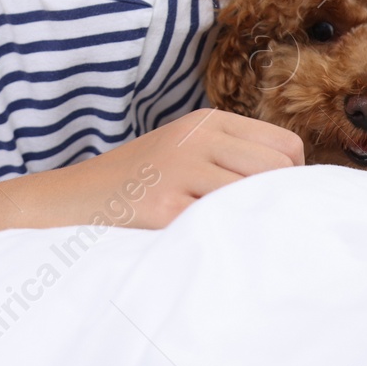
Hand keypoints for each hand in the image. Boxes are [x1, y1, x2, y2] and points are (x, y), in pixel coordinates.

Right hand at [38, 108, 304, 229]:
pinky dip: (221, 238)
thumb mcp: (185, 150)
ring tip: (230, 234)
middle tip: (254, 224)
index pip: (285, 146)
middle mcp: (197, 138)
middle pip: (277, 169)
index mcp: (208, 121)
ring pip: (254, 194)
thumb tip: (296, 185)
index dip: (290, 179)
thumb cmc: (139, 183)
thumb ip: (231, 156)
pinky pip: (219, 223)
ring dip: (250, 220)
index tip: (270, 202)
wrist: (71, 201)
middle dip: (275, 200)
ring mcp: (179, 170)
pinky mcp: (164, 206)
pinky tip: (205, 244)